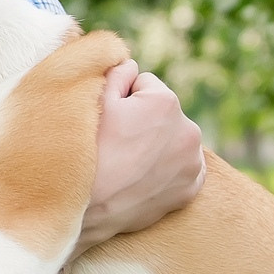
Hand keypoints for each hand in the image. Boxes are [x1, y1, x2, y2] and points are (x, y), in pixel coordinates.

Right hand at [78, 60, 205, 249]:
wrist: (81, 208)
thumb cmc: (86, 150)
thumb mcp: (93, 100)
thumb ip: (116, 72)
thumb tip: (129, 65)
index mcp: (166, 102)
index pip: (143, 84)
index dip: (121, 99)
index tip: (109, 121)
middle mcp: (189, 130)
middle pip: (161, 112)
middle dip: (143, 121)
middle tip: (115, 144)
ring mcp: (192, 163)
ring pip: (171, 140)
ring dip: (156, 144)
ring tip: (127, 163)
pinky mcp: (190, 190)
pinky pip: (181, 168)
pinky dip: (166, 170)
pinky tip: (141, 177)